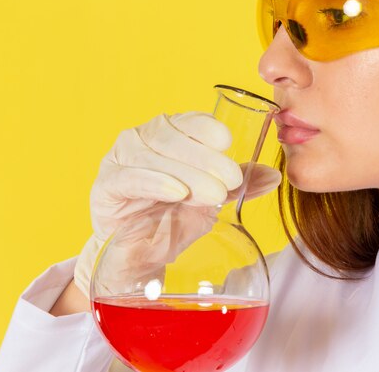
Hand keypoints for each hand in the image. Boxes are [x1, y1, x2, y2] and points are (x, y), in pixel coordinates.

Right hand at [73, 112, 280, 297]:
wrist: (140, 257)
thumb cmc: (172, 219)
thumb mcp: (210, 199)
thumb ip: (237, 184)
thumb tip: (273, 175)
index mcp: (166, 135)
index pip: (187, 121)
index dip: (207, 128)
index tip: (228, 143)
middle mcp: (140, 140)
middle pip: (170, 135)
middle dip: (204, 157)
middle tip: (230, 179)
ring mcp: (118, 160)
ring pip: (151, 154)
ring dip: (186, 171)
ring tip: (213, 193)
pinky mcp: (105, 187)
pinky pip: (129, 178)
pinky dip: (155, 182)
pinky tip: (177, 192)